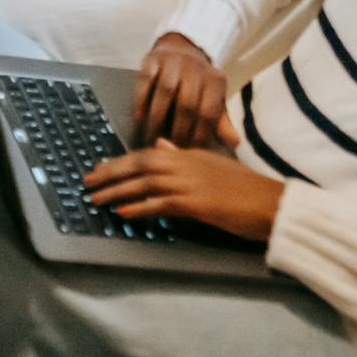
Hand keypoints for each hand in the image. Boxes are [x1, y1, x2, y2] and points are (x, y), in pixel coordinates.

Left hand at [83, 136, 282, 242]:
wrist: (270, 202)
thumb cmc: (244, 188)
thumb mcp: (212, 163)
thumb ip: (184, 154)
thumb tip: (162, 143)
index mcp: (189, 152)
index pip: (146, 152)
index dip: (120, 161)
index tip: (99, 169)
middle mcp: (185, 163)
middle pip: (138, 164)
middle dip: (110, 173)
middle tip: (86, 182)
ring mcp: (189, 182)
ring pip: (144, 183)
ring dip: (116, 191)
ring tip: (95, 200)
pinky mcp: (195, 202)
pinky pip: (159, 203)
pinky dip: (139, 207)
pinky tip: (122, 213)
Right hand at [134, 31, 226, 147]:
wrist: (181, 51)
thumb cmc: (198, 85)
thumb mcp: (213, 100)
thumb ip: (221, 123)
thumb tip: (234, 143)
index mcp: (215, 80)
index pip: (209, 113)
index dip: (199, 136)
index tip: (190, 153)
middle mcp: (196, 68)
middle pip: (187, 104)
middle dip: (178, 131)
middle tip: (170, 148)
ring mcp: (173, 61)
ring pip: (166, 91)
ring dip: (157, 119)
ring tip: (152, 138)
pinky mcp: (153, 59)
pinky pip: (146, 80)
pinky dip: (142, 101)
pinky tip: (140, 119)